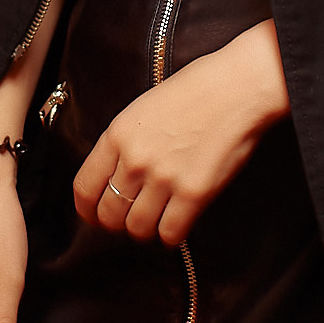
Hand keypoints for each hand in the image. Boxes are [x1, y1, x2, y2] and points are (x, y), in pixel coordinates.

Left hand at [74, 20, 288, 246]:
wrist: (239, 86)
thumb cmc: (197, 90)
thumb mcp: (144, 109)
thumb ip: (125, 143)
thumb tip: (117, 177)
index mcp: (118, 135)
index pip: (84, 189)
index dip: (88, 211)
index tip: (96, 216)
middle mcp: (135, 159)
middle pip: (109, 215)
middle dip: (117, 224)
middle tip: (131, 220)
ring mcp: (164, 177)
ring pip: (137, 229)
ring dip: (146, 231)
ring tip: (157, 220)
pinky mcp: (194, 193)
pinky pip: (170, 233)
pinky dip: (171, 236)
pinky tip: (178, 223)